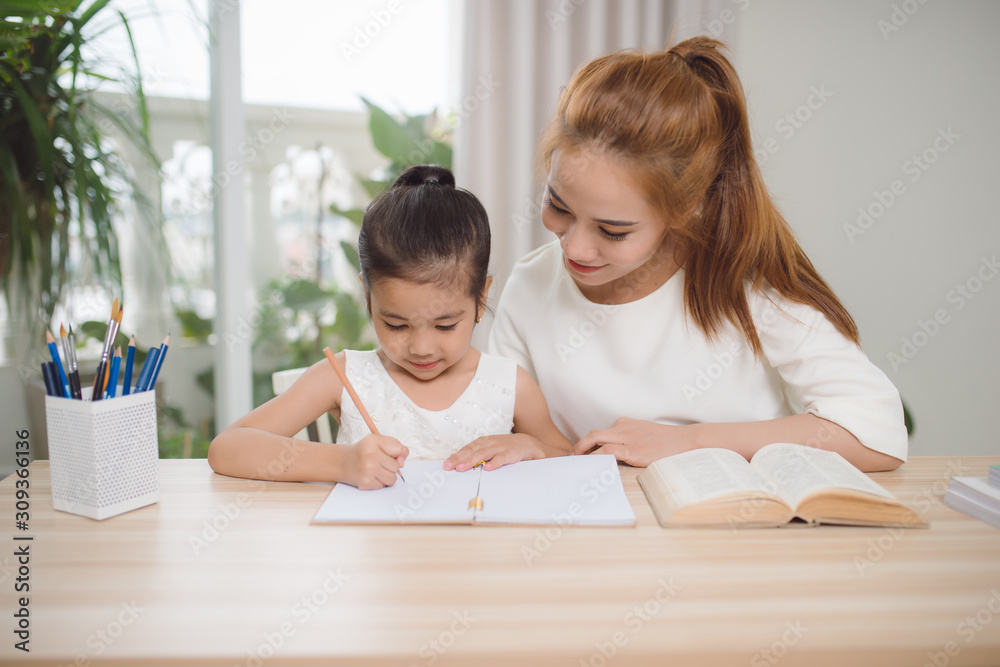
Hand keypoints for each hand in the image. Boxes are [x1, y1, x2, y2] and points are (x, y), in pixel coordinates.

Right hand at [342, 434, 407, 488]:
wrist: (343, 463)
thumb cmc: (363, 451)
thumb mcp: (378, 441)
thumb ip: (396, 447)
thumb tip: (402, 462)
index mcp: (374, 441)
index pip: (399, 449)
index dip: (397, 453)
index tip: (388, 453)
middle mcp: (370, 455)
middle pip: (396, 466)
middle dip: (390, 465)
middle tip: (378, 462)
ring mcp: (368, 470)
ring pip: (392, 479)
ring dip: (387, 476)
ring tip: (377, 470)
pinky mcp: (366, 483)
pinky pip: (383, 486)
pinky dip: (379, 482)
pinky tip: (371, 476)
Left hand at [444, 434, 545, 471]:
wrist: (529, 444)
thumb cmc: (506, 449)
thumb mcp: (490, 449)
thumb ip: (476, 454)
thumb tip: (457, 461)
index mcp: (484, 442)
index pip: (467, 449)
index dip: (456, 456)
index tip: (446, 465)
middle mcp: (490, 443)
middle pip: (472, 451)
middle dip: (460, 459)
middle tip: (449, 467)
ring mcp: (501, 447)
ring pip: (484, 453)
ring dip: (472, 460)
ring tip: (462, 468)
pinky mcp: (512, 453)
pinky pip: (502, 458)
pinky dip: (495, 462)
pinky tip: (488, 469)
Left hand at [571, 418, 695, 466]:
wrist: (684, 441)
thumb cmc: (666, 441)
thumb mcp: (643, 435)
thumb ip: (627, 440)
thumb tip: (613, 454)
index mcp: (624, 423)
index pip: (599, 433)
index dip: (587, 444)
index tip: (579, 454)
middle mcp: (622, 427)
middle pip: (592, 434)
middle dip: (578, 447)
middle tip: (571, 459)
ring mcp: (627, 437)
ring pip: (595, 440)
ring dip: (582, 453)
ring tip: (576, 464)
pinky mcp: (632, 450)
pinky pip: (607, 452)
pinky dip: (595, 458)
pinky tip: (591, 467)